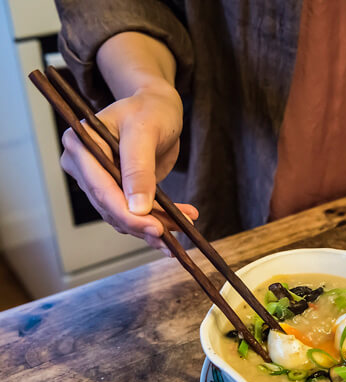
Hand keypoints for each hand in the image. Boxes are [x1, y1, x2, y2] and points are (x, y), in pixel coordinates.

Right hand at [59, 82, 197, 255]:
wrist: (159, 108)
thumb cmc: (150, 110)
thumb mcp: (145, 133)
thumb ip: (139, 169)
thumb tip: (138, 209)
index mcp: (80, 146)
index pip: (101, 190)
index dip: (127, 214)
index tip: (156, 228)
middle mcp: (84, 166)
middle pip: (112, 208)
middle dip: (145, 223)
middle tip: (177, 231)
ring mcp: (100, 180)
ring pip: (125, 215)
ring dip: (157, 224)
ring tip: (187, 224)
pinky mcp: (118, 189)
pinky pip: (135, 213)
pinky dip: (159, 219)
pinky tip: (182, 220)